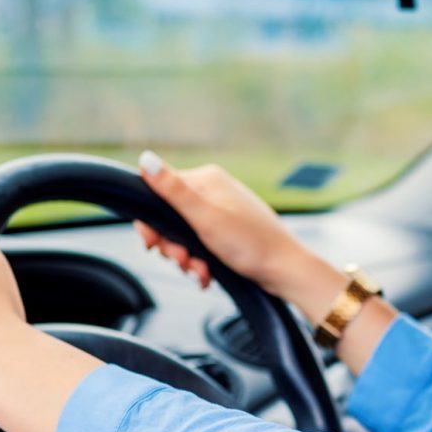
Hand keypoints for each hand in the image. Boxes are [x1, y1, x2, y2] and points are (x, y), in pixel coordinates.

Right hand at [134, 152, 337, 309]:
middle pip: (170, 217)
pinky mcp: (227, 231)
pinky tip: (207, 273)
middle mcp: (213, 191)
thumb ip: (173, 191)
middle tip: (183, 261)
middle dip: (172, 246)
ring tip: (200, 270)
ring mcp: (221, 211)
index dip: (152, 223)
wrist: (285, 270)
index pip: (159, 193)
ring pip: (184, 235)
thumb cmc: (251, 244)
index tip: (153, 244)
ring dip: (187, 258)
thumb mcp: (205, 218)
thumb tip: (145, 159)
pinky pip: (200, 244)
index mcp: (206, 179)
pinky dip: (200, 261)